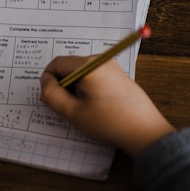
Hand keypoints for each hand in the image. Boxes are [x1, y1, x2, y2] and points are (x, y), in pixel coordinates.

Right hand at [40, 56, 174, 156]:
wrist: (144, 131)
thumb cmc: (108, 122)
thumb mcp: (73, 112)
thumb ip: (52, 94)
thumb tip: (45, 80)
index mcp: (88, 65)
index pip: (57, 63)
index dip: (48, 80)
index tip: (52, 98)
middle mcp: (100, 59)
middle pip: (69, 66)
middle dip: (62, 84)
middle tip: (68, 105)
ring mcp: (110, 65)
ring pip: (80, 71)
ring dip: (74, 86)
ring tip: (83, 107)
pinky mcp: (117, 73)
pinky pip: (93, 74)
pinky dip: (86, 86)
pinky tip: (94, 104)